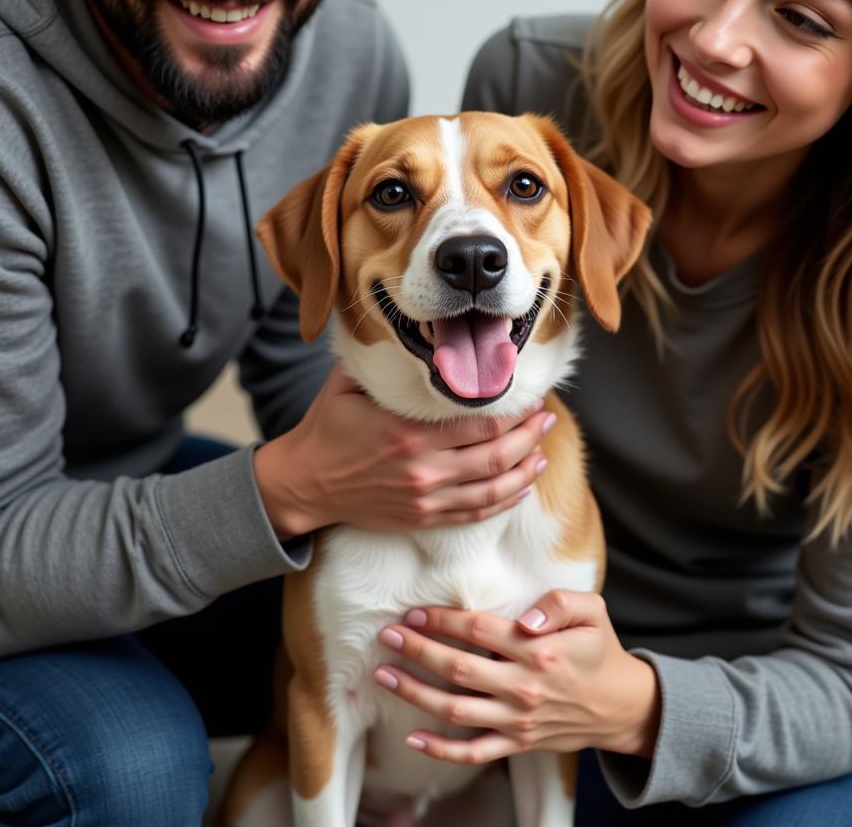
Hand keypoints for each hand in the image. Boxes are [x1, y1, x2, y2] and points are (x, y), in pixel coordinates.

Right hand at [254, 364, 554, 536]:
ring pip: (491, 488)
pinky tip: (523, 487)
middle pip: (494, 455)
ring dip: (524, 469)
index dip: (511, 411)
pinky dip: (504, 501)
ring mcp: (424, 498)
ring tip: (544, 450)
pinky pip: (474, 514)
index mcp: (407, 433)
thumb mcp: (348, 384)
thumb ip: (385, 365)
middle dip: (528, 435)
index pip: (477, 423)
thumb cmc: (328, 427)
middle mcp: (422, 469)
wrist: (304, 483)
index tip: (528, 394)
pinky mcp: (422, 518)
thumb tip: (416, 333)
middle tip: (547, 416)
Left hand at [373, 590, 659, 763]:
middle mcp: (523, 686)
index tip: (415, 611)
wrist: (620, 706)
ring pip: (454, 709)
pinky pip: (472, 752)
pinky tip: (411, 736)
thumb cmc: (599, 649)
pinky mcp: (517, 743)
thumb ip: (559, 603)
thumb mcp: (592, 610)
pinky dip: (439, 749)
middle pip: (456, 667)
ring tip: (383, 675)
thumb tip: (525, 618)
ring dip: (414, 691)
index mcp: (539, 650)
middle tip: (387, 636)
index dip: (442, 619)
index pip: (478, 629)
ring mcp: (517, 719)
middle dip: (416, 650)